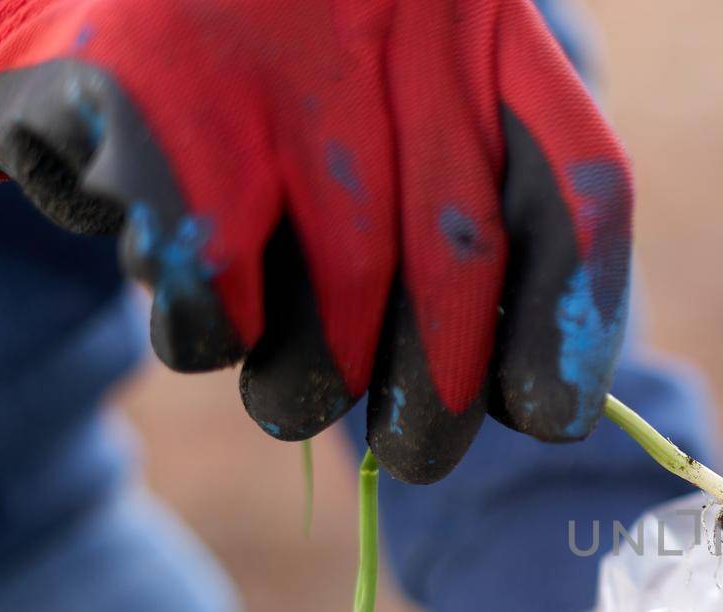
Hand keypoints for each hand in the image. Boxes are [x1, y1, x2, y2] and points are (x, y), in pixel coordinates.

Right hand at [0, 0, 630, 482]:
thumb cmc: (265, 62)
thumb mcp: (388, 91)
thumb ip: (459, 198)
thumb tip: (508, 390)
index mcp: (477, 17)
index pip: (577, 185)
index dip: (573, 321)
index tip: (551, 417)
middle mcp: (390, 16)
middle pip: (463, 253)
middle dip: (444, 389)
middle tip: (418, 456)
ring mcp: (267, 49)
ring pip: (342, 288)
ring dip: (317, 377)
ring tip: (290, 392)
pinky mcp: (145, 87)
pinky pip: (214, 288)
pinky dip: (210, 336)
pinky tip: (199, 310)